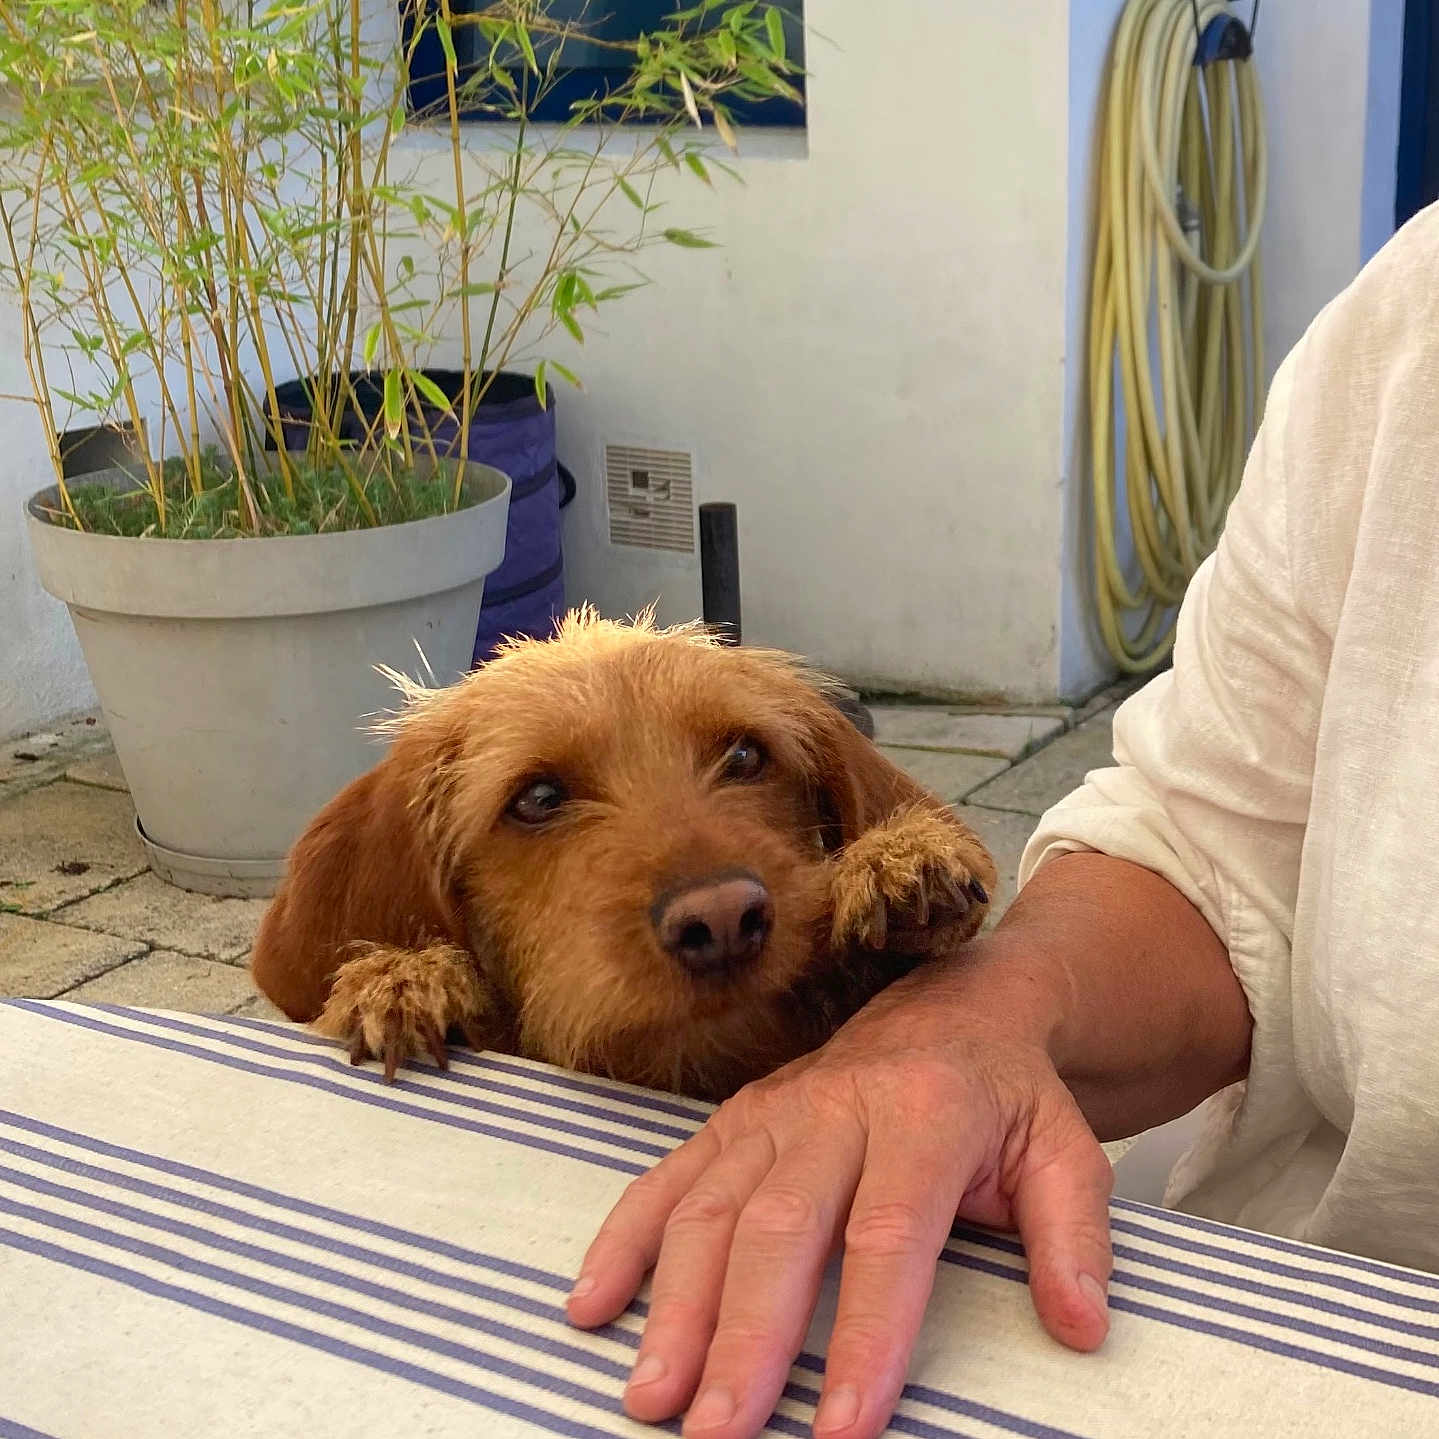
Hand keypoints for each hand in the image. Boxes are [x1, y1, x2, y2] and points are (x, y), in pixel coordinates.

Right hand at [564, 959, 1113, 1438]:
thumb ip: (1074, 1236)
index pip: (890, 1234)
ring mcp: (773, 1112)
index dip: (866, 1333)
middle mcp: (836, 1108)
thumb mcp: (1067, 1151)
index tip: (845, 1428)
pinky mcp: (734, 1121)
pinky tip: (592, 1305)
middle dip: (746, 1333)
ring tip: (651, 1394)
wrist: (948, 1007)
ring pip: (712, 1206)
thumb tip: (1080, 1327)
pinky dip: (624, 1239)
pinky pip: (668, 1176)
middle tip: (717, 1431)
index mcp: (925, 1114)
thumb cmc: (1007, 1098)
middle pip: (781, 1226)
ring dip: (674, 1302)